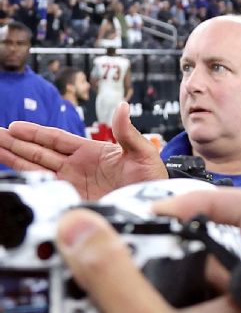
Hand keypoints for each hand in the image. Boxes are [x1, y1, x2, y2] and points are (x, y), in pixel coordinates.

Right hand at [0, 103, 165, 198]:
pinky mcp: (72, 200)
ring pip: (36, 168)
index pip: (55, 139)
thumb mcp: (143, 153)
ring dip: (14, 158)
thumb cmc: (153, 180)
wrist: (155, 206)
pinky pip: (44, 188)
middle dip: (15, 143)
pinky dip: (27, 181)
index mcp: (91, 152)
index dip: (34, 133)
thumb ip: (127, 132)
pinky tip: (12, 173)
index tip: (13, 127)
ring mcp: (72, 184)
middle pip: (38, 151)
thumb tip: (123, 106)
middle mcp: (77, 167)